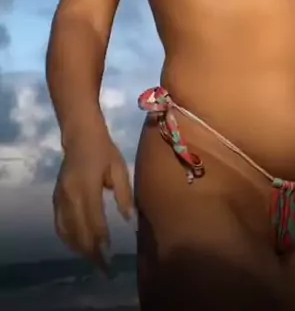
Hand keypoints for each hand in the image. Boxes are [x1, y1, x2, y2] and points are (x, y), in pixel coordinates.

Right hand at [53, 122, 133, 271]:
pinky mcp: (56, 198)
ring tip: (94, 261)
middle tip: (104, 268)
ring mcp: (60, 198)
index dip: (102, 242)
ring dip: (80, 249)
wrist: (81, 135)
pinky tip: (78, 247)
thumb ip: (124, 195)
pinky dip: (68, 240)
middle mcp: (70, 196)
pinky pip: (59, 225)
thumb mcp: (120, 168)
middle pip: (79, 232)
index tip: (111, 257)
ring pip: (67, 232)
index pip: (94, 221)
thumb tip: (129, 221)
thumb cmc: (105, 151)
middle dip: (91, 253)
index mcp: (87, 187)